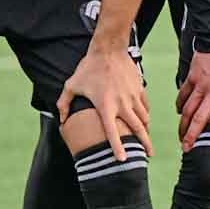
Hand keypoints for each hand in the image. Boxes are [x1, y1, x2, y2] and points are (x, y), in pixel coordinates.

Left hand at [60, 44, 152, 160]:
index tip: (123, 160)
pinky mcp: (139, 89)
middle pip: (137, 129)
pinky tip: (145, 119)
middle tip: (148, 156)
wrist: (108, 48)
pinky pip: (146, 106)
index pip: (112, 133)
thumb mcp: (71, 85)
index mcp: (105, 106)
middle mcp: (122, 104)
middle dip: (144, 144)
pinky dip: (146, 114)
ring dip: (146, 130)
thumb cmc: (88, 67)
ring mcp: (133, 96)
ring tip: (146, 139)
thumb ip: (64, 104)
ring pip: (144, 118)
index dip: (118, 148)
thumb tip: (61, 119)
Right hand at [177, 43, 209, 152]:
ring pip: (188, 110)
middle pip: (201, 119)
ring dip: (184, 125)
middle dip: (193, 136)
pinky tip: (179, 112)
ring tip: (182, 137)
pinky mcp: (192, 77)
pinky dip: (180, 104)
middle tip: (188, 150)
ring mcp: (200, 86)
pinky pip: (183, 94)